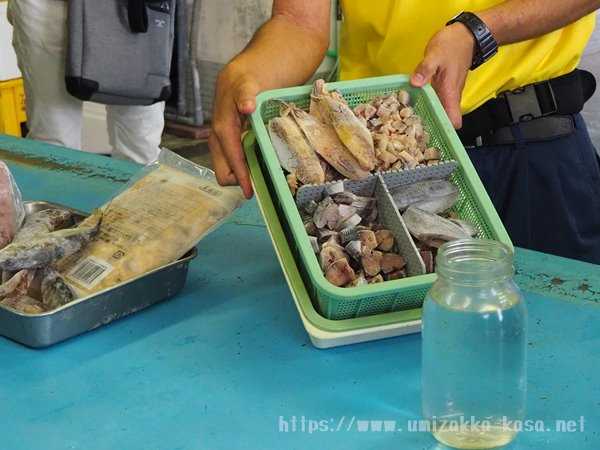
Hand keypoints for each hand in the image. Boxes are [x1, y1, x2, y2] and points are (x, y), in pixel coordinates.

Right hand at [209, 65, 260, 198]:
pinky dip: (244, 166)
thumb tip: (247, 107)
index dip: (240, 175)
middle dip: (238, 180)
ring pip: (227, 167)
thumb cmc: (248, 78)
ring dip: (241, 174)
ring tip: (261, 176)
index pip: (231, 157)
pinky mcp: (230, 139)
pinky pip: (233, 159)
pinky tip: (258, 164)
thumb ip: (246, 94)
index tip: (250, 191)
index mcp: (222, 126)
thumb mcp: (248, 82)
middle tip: (259, 183)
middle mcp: (219, 136)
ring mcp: (223, 139)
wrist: (245, 71)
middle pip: (223, 170)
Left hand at [410, 23, 475, 128]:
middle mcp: (450, 97)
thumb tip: (415, 84)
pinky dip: (426, 106)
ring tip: (406, 124)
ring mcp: (447, 93)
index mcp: (450, 93)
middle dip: (430, 127)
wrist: (466, 35)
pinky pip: (436, 102)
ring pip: (439, 112)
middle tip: (409, 133)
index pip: (453, 121)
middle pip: (444, 120)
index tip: (427, 135)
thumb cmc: (452, 45)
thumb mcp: (435, 55)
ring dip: (426, 117)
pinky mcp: (443, 88)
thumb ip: (426, 69)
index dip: (444, 131)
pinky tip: (411, 106)